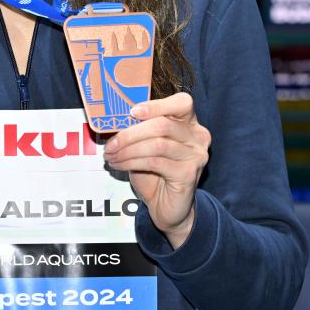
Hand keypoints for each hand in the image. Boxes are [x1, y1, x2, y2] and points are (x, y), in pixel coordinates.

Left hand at [103, 93, 210, 248]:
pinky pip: (154, 162)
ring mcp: (195, 155)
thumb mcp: (147, 145)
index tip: (132, 112)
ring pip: (157, 144)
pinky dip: (132, 162)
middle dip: (131, 133)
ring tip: (112, 156)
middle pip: (163, 124)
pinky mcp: (188, 174)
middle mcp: (198, 137)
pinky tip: (120, 165)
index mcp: (190, 123)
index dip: (156, 105)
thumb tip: (115, 120)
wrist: (167, 207)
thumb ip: (140, 130)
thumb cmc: (155, 173)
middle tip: (111, 143)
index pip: (182, 103)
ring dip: (128, 149)